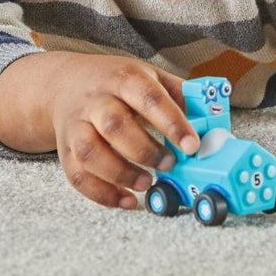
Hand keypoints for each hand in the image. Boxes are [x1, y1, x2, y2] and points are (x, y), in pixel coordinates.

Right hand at [0, 51, 199, 209]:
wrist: (67, 83)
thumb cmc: (119, 82)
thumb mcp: (150, 75)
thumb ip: (179, 95)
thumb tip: (210, 118)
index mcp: (125, 78)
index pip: (150, 99)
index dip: (172, 123)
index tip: (191, 145)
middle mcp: (97, 100)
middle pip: (115, 126)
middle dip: (145, 150)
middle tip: (169, 164)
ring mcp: (77, 124)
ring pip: (90, 152)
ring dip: (120, 173)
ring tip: (146, 183)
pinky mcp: (65, 148)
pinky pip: (76, 175)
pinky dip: (101, 193)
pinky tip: (125, 200)